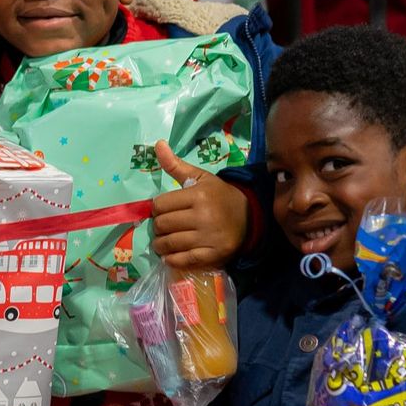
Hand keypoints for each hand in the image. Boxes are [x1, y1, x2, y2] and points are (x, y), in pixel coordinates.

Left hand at [150, 140, 249, 269]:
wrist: (249, 217)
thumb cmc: (219, 196)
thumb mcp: (200, 177)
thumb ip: (176, 165)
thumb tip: (158, 144)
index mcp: (198, 195)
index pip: (160, 205)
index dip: (157, 208)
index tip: (163, 210)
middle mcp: (203, 216)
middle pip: (162, 224)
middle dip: (158, 226)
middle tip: (163, 226)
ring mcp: (209, 238)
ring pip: (169, 243)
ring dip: (160, 244)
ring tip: (163, 241)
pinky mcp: (213, 255)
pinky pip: (182, 260)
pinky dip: (172, 259)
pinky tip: (171, 254)